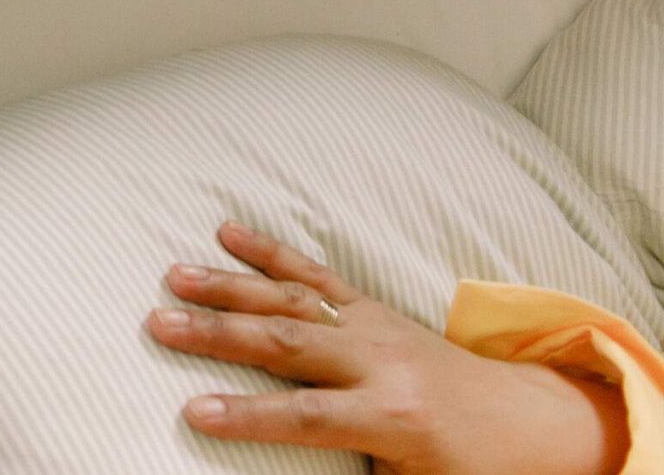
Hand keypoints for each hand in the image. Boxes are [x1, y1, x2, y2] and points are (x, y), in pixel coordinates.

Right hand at [148, 223, 627, 474]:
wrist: (527, 422)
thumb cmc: (469, 468)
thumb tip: (295, 474)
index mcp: (393, 415)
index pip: (307, 416)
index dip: (249, 416)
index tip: (192, 412)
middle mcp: (379, 361)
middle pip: (286, 343)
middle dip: (217, 334)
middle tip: (157, 324)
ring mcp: (373, 326)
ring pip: (290, 300)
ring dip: (227, 286)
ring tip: (173, 277)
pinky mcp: (369, 308)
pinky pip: (312, 276)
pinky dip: (268, 253)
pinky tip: (225, 233)